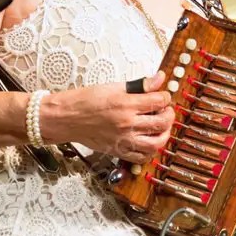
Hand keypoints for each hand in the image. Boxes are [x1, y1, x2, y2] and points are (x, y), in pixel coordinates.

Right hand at [41, 71, 174, 162]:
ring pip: (156, 144)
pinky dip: (150, 151)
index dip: (165, 97)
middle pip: (162, 123)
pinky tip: (149, 141)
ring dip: (164, 134)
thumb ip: (139, 85)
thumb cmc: (85, 101)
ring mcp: (123, 140)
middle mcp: (127, 124)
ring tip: (161, 127)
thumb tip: (158, 79)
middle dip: (169, 115)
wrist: (66, 118)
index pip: (159, 101)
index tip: (162, 96)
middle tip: (165, 111)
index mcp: (126, 105)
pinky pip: (141, 157)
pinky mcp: (118, 151)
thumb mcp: (113, 87)